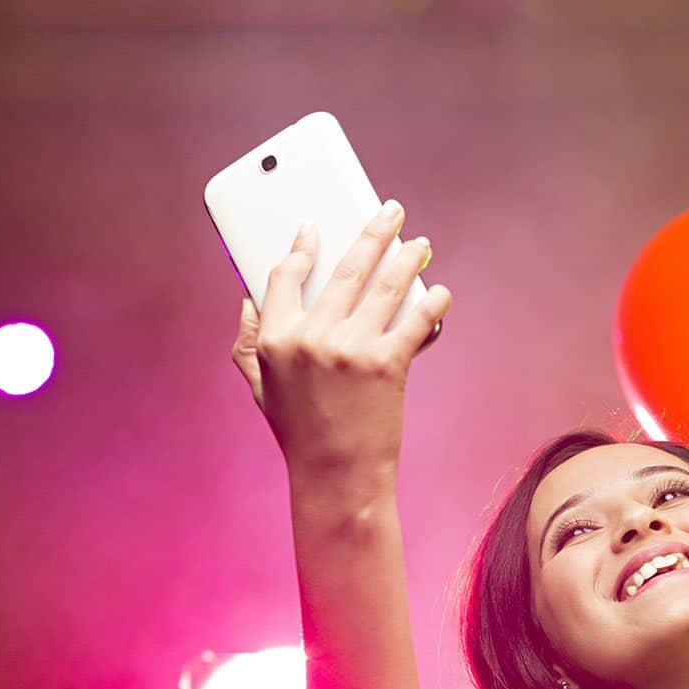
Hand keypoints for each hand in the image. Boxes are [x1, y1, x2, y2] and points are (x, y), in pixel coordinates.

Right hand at [231, 200, 451, 479]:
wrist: (337, 478)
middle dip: (373, 232)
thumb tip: (249, 299)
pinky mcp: (388, 364)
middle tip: (391, 211)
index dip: (301, 248)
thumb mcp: (260, 388)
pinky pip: (417, 322)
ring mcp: (352, 348)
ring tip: (420, 243)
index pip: (285, 275)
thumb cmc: (299, 433)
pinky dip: (433, 303)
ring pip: (386, 286)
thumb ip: (250, 342)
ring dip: (408, 258)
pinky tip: (440, 291)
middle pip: (346, 268)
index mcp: (277, 338)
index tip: (314, 228)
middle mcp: (313, 336)